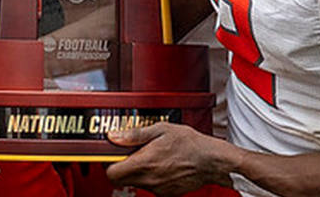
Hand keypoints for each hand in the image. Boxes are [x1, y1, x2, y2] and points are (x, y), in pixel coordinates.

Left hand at [105, 122, 231, 196]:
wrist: (212, 161)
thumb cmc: (190, 143)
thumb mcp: (160, 129)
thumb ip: (134, 135)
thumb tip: (114, 137)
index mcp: (144, 163)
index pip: (111, 173)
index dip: (108, 163)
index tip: (111, 154)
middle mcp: (149, 180)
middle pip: (121, 180)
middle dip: (122, 166)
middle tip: (131, 153)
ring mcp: (158, 189)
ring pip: (136, 183)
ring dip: (138, 171)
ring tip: (152, 156)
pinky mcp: (167, 194)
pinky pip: (151, 187)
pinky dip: (151, 177)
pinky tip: (162, 165)